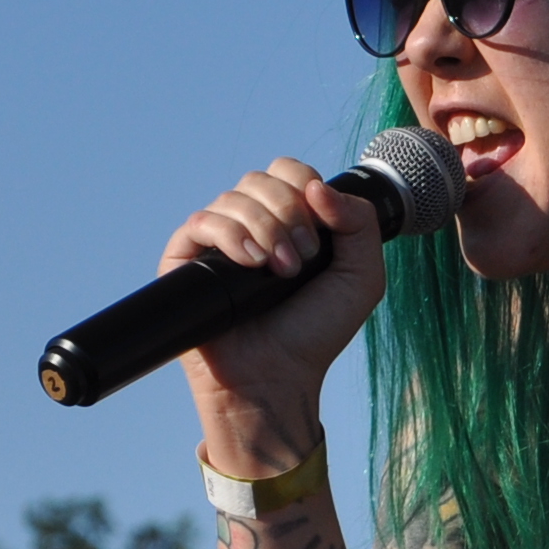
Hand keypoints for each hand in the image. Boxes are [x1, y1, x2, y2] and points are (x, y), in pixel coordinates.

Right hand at [169, 158, 387, 476]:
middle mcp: (250, 224)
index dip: (305, 187)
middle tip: (302, 261)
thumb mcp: (361, 277)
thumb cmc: (316, 332)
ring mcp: (217, 240)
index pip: (288, 171)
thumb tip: (318, 187)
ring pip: (233, 198)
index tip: (320, 235)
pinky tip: (251, 264)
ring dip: (266, 230)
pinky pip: (203, 221)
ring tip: (280, 273)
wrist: (276, 376)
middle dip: (289, 215)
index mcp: (287, 220)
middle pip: (260, 179)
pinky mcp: (186, 259)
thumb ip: (360, 224)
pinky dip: (232, 235)